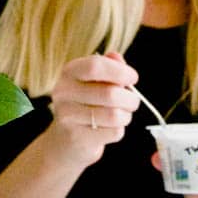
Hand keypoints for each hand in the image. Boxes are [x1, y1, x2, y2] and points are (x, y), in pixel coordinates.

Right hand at [47, 52, 139, 167]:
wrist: (65, 139)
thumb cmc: (86, 104)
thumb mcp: (94, 81)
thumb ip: (108, 66)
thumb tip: (117, 58)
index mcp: (69, 72)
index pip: (95, 66)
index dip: (119, 71)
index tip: (133, 77)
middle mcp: (64, 92)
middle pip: (110, 93)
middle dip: (130, 98)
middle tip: (132, 101)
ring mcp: (67, 116)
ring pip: (114, 115)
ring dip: (126, 115)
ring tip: (122, 115)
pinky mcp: (77, 138)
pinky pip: (113, 132)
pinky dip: (118, 130)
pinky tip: (109, 128)